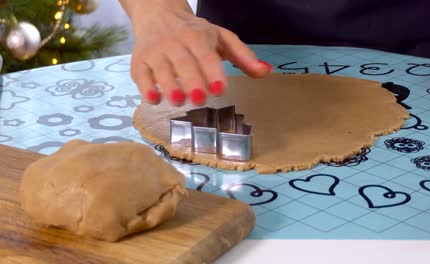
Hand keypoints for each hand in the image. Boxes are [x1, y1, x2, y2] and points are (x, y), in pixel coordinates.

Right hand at [123, 1, 271, 105]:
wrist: (157, 14)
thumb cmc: (194, 31)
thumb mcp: (222, 38)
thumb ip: (243, 56)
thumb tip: (266, 72)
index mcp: (198, 36)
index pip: (206, 54)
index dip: (213, 71)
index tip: (221, 88)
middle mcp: (175, 42)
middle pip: (184, 62)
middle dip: (192, 80)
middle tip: (200, 99)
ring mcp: (155, 51)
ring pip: (161, 68)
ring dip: (169, 85)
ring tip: (178, 100)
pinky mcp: (139, 61)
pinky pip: (140, 74)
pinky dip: (145, 87)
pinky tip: (153, 99)